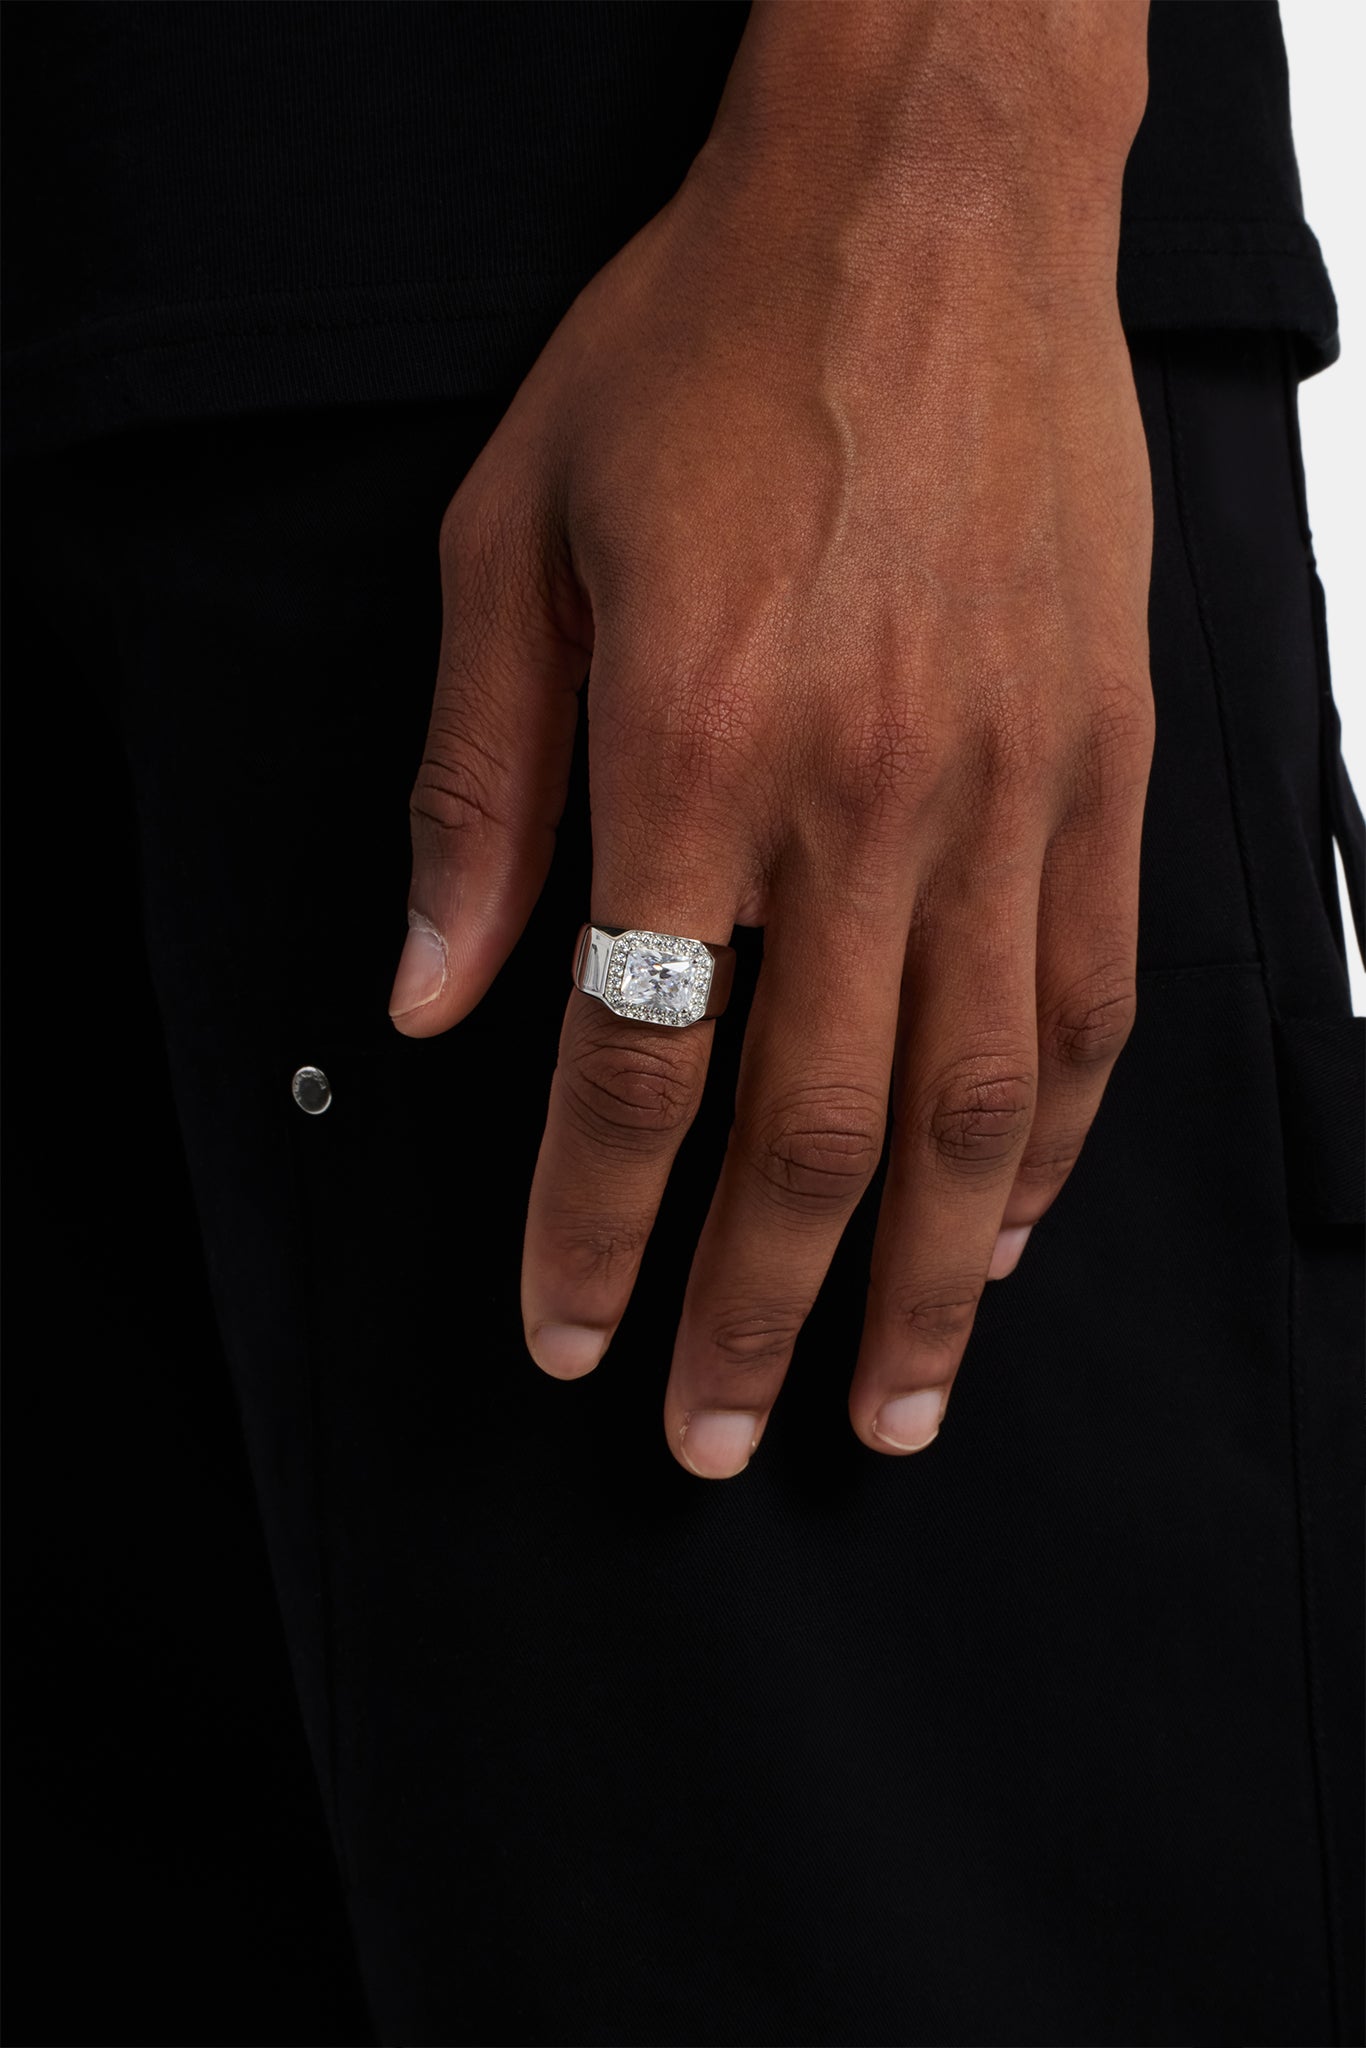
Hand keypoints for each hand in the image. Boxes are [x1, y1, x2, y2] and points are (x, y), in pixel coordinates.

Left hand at [389, 0, 1153, 1476]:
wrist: (927, 202)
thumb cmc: (709, 349)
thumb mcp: (516, 535)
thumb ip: (478, 785)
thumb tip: (441, 995)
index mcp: (694, 750)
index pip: (631, 1069)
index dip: (588, 1232)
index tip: (566, 1341)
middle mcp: (867, 800)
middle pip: (813, 1134)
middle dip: (758, 1316)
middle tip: (719, 1438)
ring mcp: (1010, 790)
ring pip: (974, 1105)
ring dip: (930, 1284)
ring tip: (894, 1406)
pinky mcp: (1105, 764)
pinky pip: (1091, 997)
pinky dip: (1052, 1139)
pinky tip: (1012, 1228)